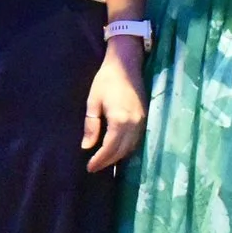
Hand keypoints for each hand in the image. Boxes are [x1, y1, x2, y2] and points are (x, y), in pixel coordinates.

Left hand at [82, 47, 145, 172]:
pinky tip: (117, 149)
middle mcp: (134, 124)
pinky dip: (127, 148)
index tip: (89, 167)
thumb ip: (91, 126)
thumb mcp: (93, 102)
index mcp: (120, 120)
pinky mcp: (145, 119)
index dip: (99, 160)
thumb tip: (86, 147)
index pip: (110, 149)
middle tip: (94, 167)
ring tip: (104, 161)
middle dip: (108, 162)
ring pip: (131, 148)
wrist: (126, 64)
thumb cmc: (106, 81)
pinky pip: (137, 140)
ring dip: (118, 157)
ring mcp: (142, 122)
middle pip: (121, 152)